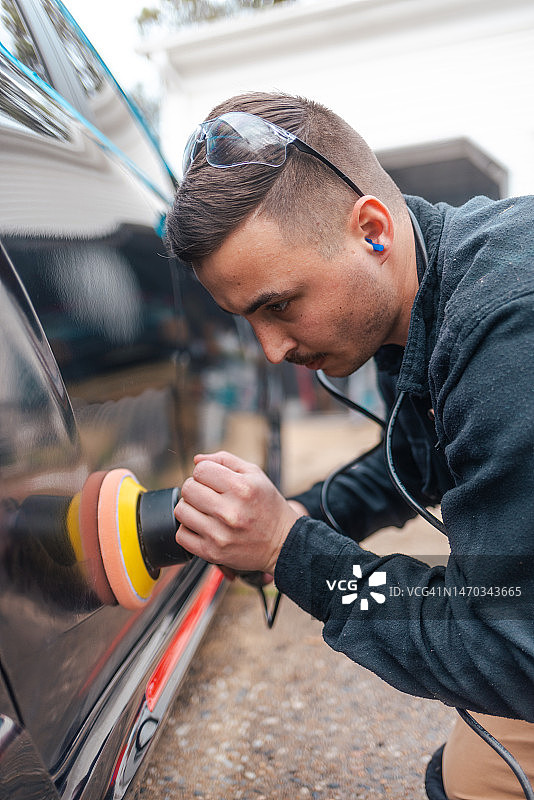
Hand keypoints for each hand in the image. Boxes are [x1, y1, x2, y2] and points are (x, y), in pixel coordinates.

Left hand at [174, 451, 299, 574]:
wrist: (282, 543)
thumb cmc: (268, 506)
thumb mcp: (255, 475)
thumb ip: (225, 460)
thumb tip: (197, 460)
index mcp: (241, 488)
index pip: (200, 470)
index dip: (204, 472)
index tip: (212, 480)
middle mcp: (230, 512)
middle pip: (188, 489)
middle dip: (195, 488)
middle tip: (208, 495)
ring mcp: (219, 534)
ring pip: (181, 511)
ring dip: (190, 508)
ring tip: (205, 510)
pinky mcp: (212, 553)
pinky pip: (181, 535)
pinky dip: (189, 529)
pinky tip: (203, 527)